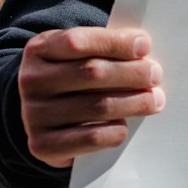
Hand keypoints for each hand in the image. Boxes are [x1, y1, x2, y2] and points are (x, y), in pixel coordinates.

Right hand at [18, 27, 164, 167]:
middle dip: (132, 73)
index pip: (77, 42)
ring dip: (135, 102)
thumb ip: (104, 48)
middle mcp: (32, 81)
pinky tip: (125, 125)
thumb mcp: (77, 55)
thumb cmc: (72, 78)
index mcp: (39, 50)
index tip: (144, 45)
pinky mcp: (44, 145)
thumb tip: (142, 47)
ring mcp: (34, 115)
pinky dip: (116, 130)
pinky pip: (92, 138)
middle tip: (155, 75)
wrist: (42, 118)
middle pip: (92, 73)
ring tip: (155, 100)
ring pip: (98, 106)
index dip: (114, 42)